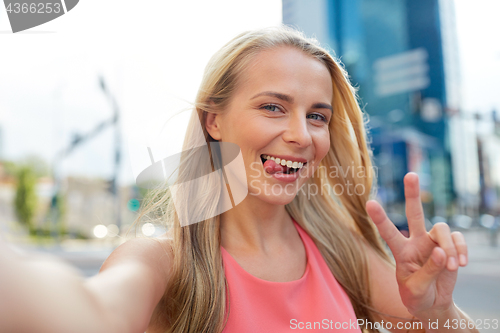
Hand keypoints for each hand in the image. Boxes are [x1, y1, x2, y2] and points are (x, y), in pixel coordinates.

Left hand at [366, 172, 467, 318]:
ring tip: (453, 266)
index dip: (380, 218)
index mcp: (401, 251)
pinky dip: (462, 250)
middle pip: (414, 212)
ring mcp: (433, 242)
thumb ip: (428, 271)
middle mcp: (415, 241)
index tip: (369, 202)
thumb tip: (442, 251)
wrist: (433, 304)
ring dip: (450, 247)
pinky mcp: (450, 246)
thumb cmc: (417, 296)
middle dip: (412, 193)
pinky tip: (462, 265)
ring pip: (442, 228)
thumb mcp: (417, 290)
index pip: (388, 232)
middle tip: (411, 174)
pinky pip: (458, 239)